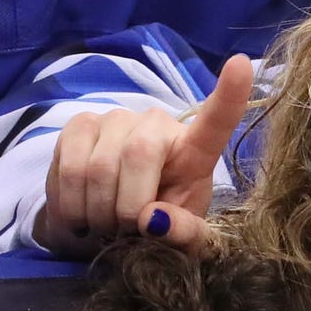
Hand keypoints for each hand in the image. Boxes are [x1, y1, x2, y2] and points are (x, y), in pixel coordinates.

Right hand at [32, 54, 253, 258]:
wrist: (105, 230)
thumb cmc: (156, 232)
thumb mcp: (184, 244)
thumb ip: (184, 235)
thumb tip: (153, 219)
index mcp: (194, 152)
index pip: (214, 123)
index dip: (228, 96)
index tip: (241, 65)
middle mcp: (156, 125)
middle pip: (138, 154)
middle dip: (128, 207)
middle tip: (126, 232)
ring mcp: (116, 120)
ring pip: (99, 166)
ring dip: (99, 211)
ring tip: (106, 225)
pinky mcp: (79, 125)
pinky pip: (69, 167)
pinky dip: (74, 204)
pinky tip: (83, 214)